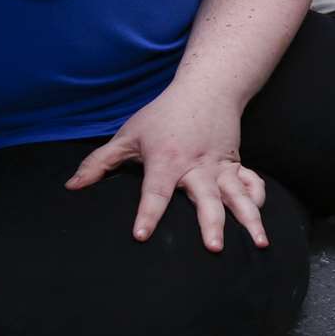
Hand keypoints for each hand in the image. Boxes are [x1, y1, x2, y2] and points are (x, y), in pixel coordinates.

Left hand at [64, 84, 268, 251]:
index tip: (141, 235)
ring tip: (260, 243)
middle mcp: (196, 166)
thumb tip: (72, 186)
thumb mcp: (128, 135)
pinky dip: (258, 199)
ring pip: (237, 195)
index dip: (148, 214)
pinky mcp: (235, 165)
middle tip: (214, 248)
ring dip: (249, 218)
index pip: (155, 192)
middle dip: (211, 224)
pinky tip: (262, 220)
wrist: (206, 88)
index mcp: (166, 160)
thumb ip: (100, 162)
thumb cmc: (163, 115)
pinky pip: (252, 183)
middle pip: (205, 199)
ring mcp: (220, 166)